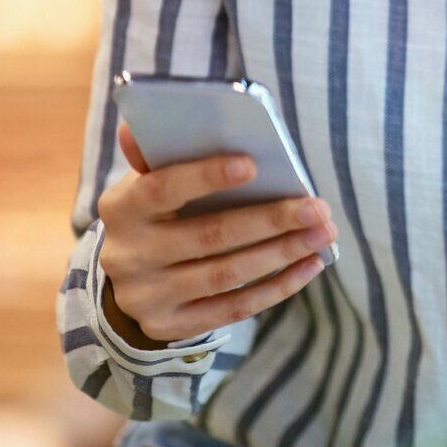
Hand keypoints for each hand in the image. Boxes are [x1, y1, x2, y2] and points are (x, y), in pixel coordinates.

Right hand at [96, 121, 335, 349]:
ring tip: (324, 233)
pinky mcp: (169, 326)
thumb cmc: (158, 211)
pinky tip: (310, 265)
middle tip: (318, 207)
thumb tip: (148, 120)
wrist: (130, 276)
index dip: (205, 177)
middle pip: (208, 237)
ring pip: (226, 275)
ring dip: (283, 253)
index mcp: (121, 208)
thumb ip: (158, 153)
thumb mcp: (151, 180)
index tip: (253, 164)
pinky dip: (277, 287)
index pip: (162, 188)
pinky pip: (232, 309)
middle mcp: (128, 255)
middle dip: (270, 221)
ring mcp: (146, 296)